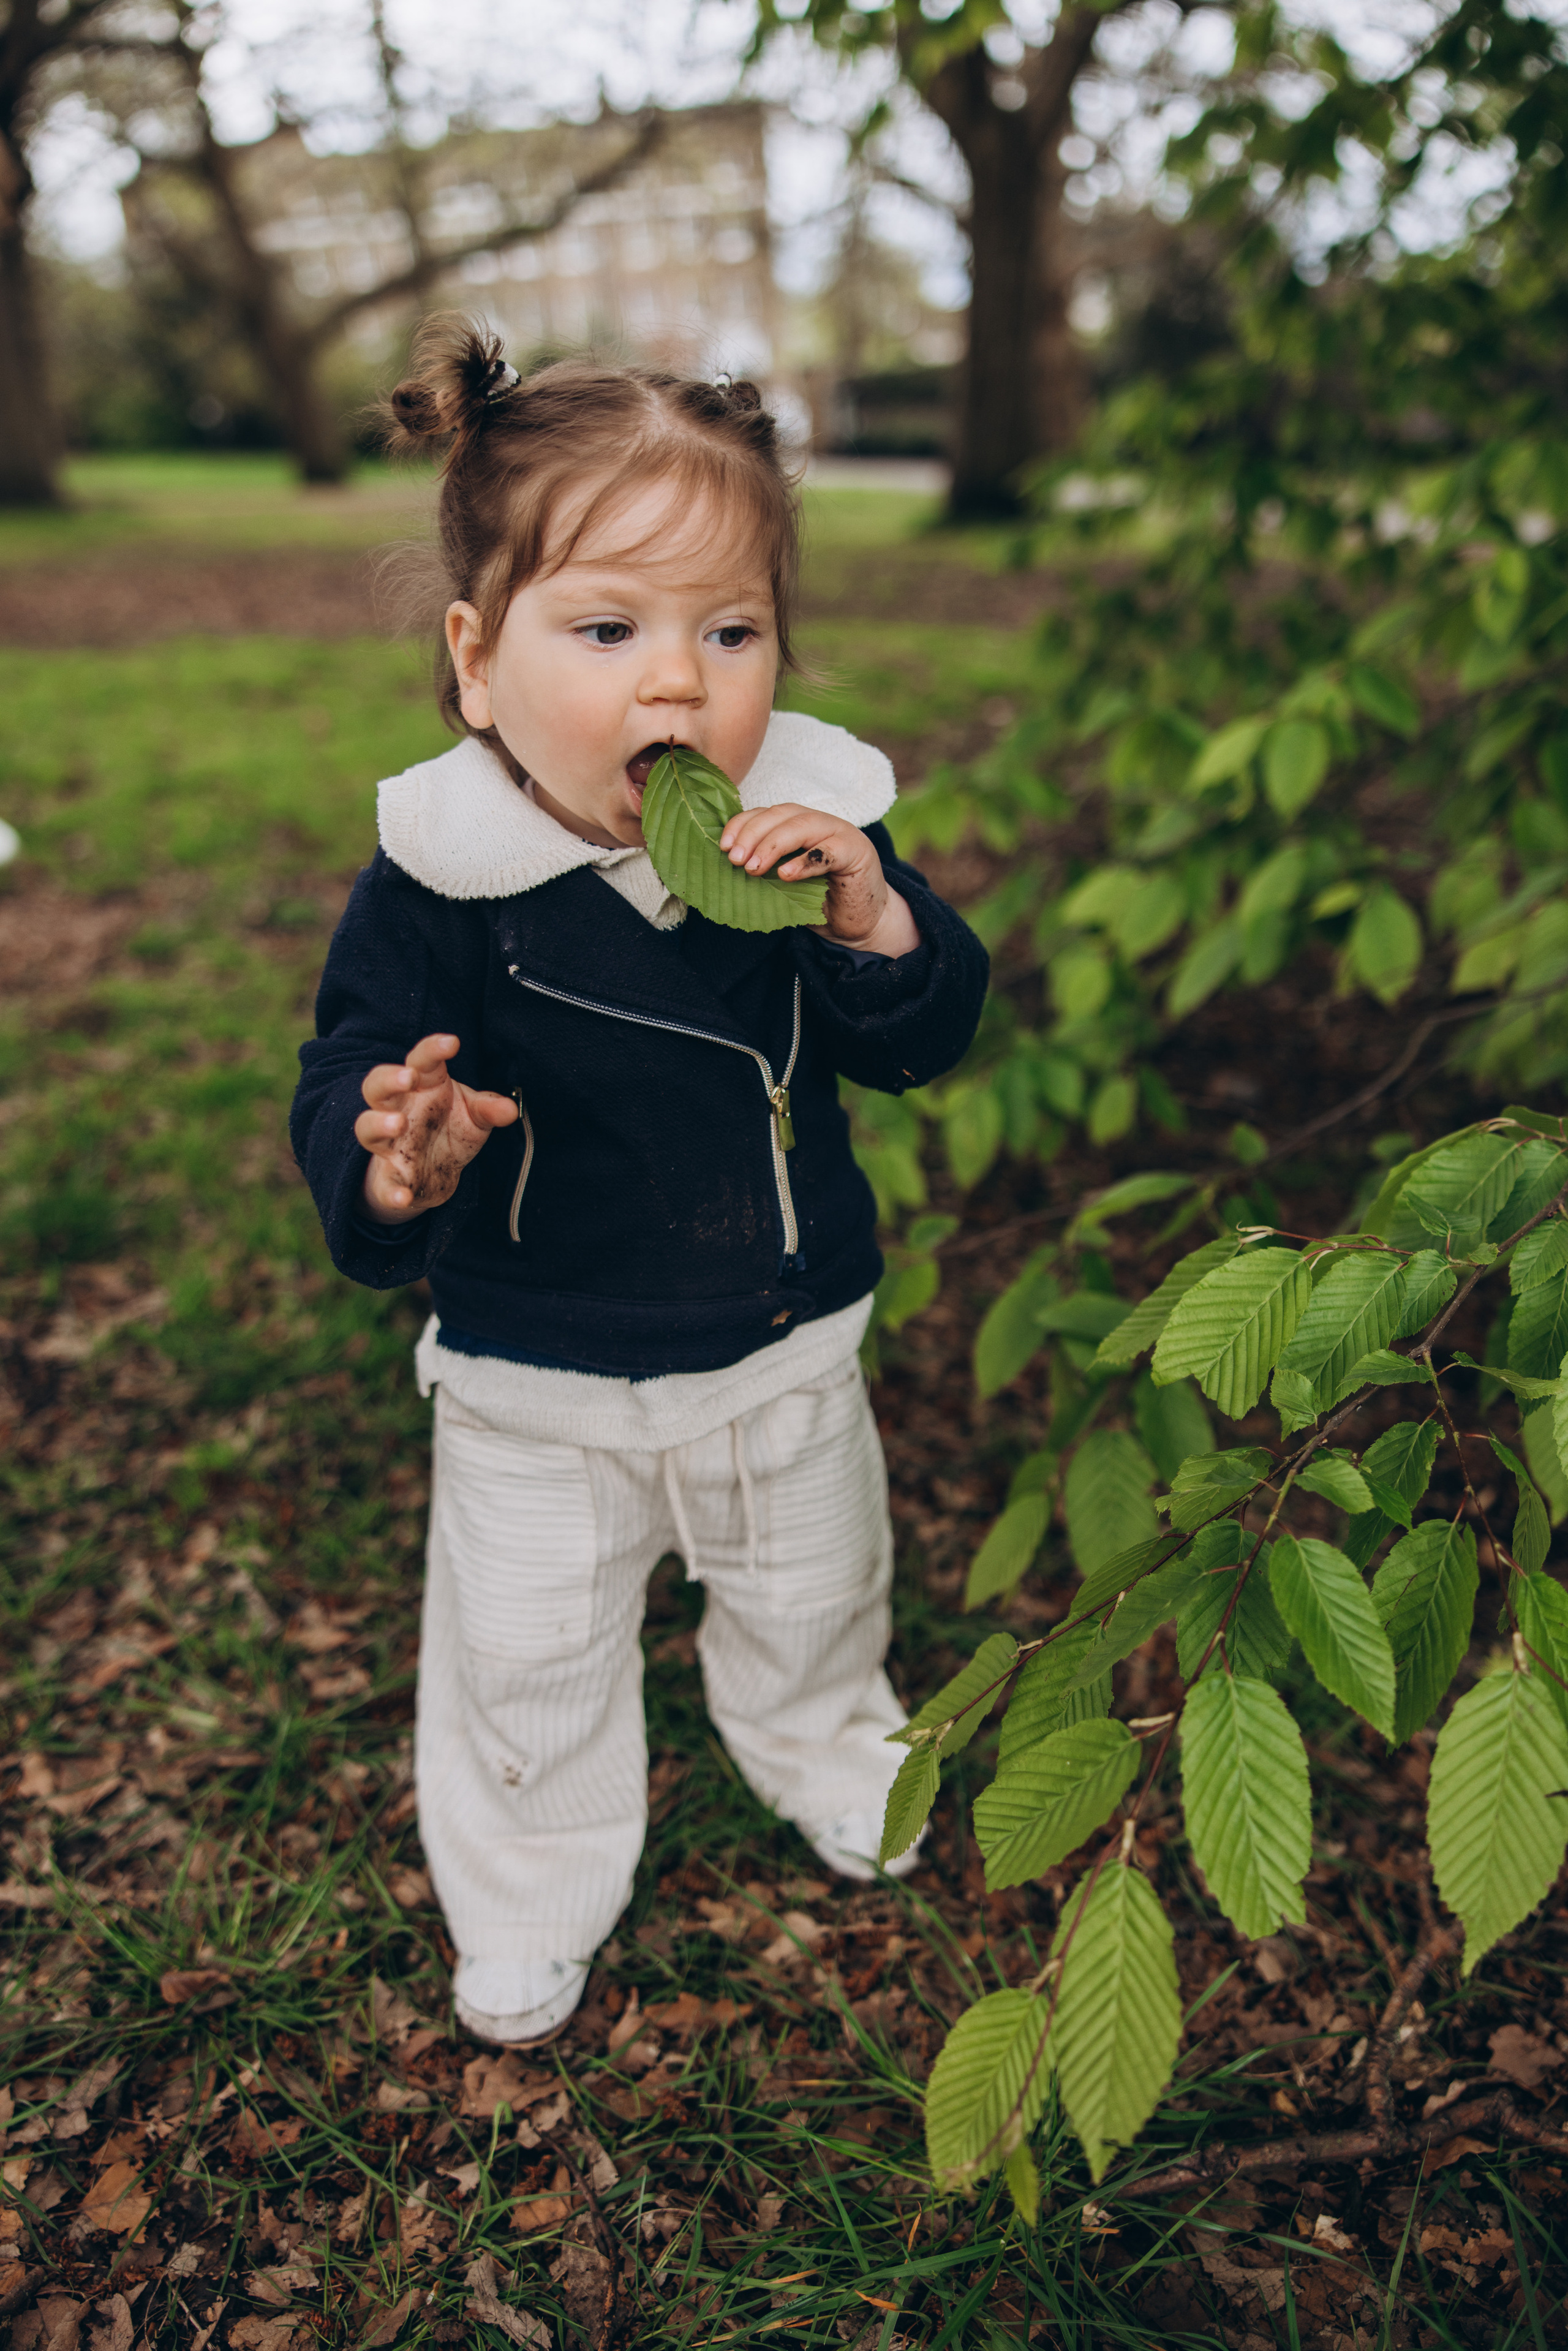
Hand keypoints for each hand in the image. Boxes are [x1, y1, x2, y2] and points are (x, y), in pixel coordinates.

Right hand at [355, 1033, 517, 1224]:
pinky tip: (403, 1197)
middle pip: (377, 1086)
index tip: (453, 1042)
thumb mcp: (475, 1118)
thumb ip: (489, 1110)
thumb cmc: (451, 1131)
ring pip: (366, 1127)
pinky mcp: (389, 1178)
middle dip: (389, 1079)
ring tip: (398, 1124)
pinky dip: (391, 1192)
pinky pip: (383, 1185)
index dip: (433, 1049)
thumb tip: (510, 1110)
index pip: (421, 1061)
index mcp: (423, 1087)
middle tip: (409, 1078)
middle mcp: (398, 1110)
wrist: (435, 1175)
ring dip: (379, 1123)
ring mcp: (389, 1145)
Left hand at [718, 803, 919, 956]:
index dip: (742, 824)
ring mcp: (841, 833)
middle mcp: (820, 822)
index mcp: (800, 825)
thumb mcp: (785, 883)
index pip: (767, 813)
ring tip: (753, 867)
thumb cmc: (820, 903)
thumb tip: (729, 866)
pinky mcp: (858, 852)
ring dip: (773, 844)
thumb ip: (765, 868)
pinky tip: (785, 875)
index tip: (723, 846)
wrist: (862, 924)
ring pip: (803, 826)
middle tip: (735, 859)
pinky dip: (805, 861)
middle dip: (753, 834)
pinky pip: (829, 851)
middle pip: (782, 814)